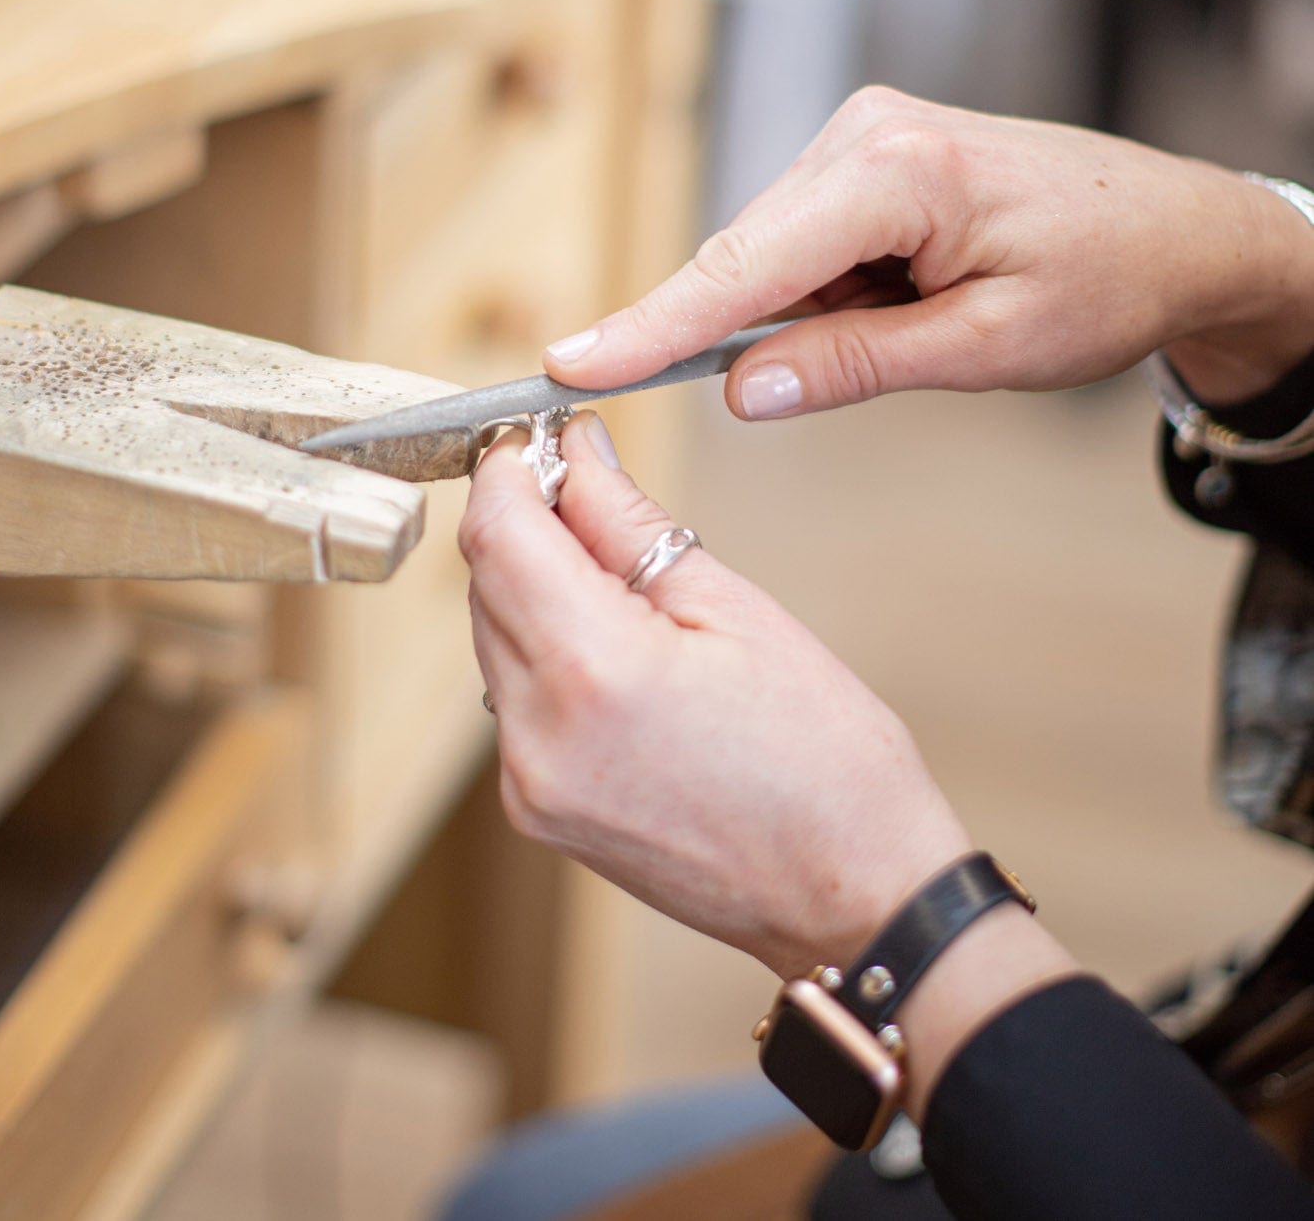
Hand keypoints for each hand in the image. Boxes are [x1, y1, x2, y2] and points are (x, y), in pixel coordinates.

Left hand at [461, 410, 971, 974]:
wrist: (852, 897)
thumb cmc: (824, 757)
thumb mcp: (734, 609)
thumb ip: (631, 524)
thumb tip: (578, 454)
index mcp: (593, 669)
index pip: (498, 533)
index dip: (508, 470)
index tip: (538, 440)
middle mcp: (536, 733)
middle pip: (485, 584)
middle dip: (527, 521)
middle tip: (587, 486)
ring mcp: (527, 783)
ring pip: (491, 640)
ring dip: (533, 585)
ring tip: (614, 568)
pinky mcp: (535, 810)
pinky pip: (510, 699)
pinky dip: (543, 650)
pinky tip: (608, 638)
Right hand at [542, 88, 1313, 409]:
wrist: (1179, 226)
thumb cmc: (1106, 278)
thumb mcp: (984, 347)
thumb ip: (853, 365)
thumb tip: (739, 390)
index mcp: (898, 172)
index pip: (744, 266)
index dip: (651, 324)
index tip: (569, 363)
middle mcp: (864, 134)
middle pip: (746, 261)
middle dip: (749, 335)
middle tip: (852, 366)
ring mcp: (861, 138)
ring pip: (771, 259)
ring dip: (806, 317)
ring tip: (924, 324)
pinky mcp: (865, 159)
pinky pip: (802, 247)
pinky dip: (824, 296)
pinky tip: (904, 301)